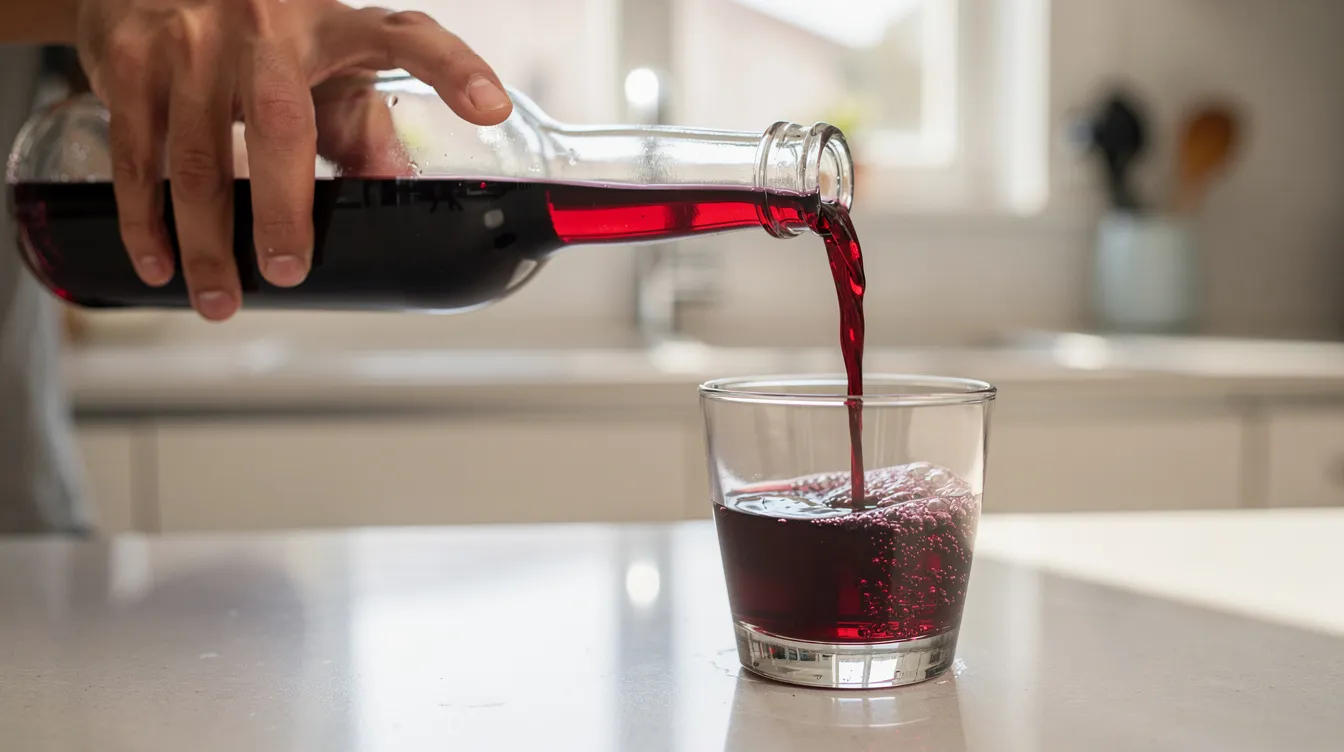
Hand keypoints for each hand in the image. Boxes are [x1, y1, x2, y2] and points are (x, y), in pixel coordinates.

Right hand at [73, 0, 512, 320]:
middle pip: (281, 122)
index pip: (409, 38)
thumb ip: (363, 127)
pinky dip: (146, 217)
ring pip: (201, 152)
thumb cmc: (258, 33)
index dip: (453, 69)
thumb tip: (401, 196)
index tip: (490, 108)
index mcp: (339, 25)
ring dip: (207, 240)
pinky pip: (139, 152)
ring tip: (221, 298)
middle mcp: (269, 22)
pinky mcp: (133, 57)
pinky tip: (159, 262)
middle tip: (288, 270)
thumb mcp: (325, 64)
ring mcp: (194, 37)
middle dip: (284, 208)